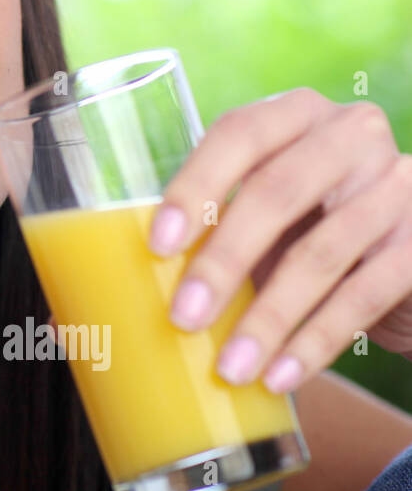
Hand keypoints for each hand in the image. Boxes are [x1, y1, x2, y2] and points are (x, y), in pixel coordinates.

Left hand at [147, 87, 411, 392]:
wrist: (403, 262)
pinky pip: (364, 294)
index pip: (238, 134)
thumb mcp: (261, 217)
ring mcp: (396, 184)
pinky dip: (316, 341)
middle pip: (277, 193)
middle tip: (183, 318)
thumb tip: (108, 295)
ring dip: (269, 318)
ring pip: (321, 253)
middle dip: (224, 261)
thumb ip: (207, 231)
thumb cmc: (305, 232)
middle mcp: (349, 135)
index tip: (157, 245)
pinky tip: (281, 375)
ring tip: (230, 367)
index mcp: (294, 116)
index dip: (194, 186)